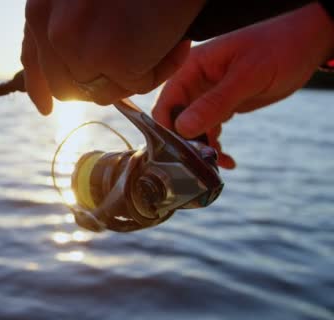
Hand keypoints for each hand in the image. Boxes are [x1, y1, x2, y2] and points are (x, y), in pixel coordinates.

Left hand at [21, 0, 205, 114]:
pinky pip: (134, 88)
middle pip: (65, 87)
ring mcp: (76, 44)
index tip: (46, 108)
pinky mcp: (108, 57)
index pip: (32, 59)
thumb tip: (78, 75)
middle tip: (133, 59)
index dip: (39, 87)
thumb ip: (69, 28)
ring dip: (132, 76)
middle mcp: (50, 26)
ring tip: (156, 39)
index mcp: (42, 6)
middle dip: (98, 83)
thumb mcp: (86, 0)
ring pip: (101, 93)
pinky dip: (159, 70)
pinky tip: (173, 42)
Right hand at [152, 2, 333, 168]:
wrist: (306, 44)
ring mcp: (207, 95)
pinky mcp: (222, 106)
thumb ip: (215, 102)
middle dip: (187, 142)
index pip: (166, 102)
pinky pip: (210, 130)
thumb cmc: (277, 48)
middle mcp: (195, 81)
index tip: (180, 151)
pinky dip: (216, 146)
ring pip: (193, 128)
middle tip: (204, 161)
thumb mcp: (247, 76)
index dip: (167, 127)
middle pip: (177, 119)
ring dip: (203, 148)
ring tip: (218, 162)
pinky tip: (228, 160)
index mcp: (192, 67)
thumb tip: (182, 128)